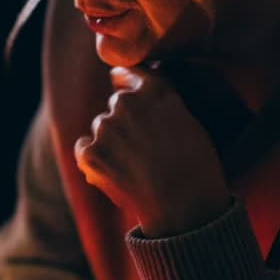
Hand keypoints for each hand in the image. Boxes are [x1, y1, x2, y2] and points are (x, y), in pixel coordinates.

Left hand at [74, 67, 228, 236]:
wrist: (183, 206)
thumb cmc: (196, 171)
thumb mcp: (190, 126)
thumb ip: (163, 108)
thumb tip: (145, 106)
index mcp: (156, 92)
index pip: (131, 73)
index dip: (126, 80)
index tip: (121, 83)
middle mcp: (128, 103)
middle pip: (116, 104)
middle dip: (123, 122)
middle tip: (140, 149)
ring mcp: (106, 126)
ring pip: (101, 128)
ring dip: (110, 142)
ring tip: (133, 168)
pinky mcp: (91, 151)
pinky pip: (83, 148)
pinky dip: (92, 160)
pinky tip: (113, 174)